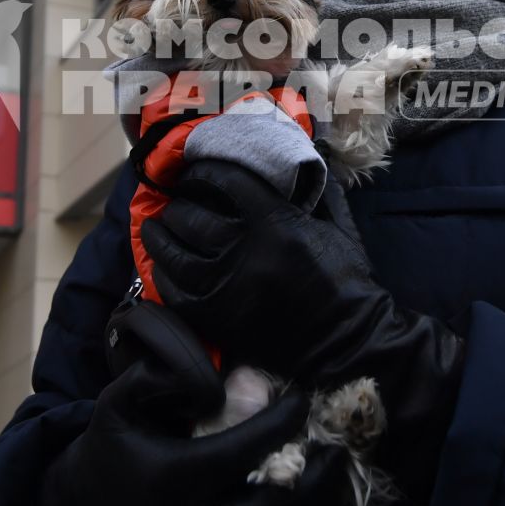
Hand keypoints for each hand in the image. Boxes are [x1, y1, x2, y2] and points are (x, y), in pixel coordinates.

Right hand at [38, 319, 348, 505]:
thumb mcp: (116, 403)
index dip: (279, 424)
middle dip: (314, 480)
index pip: (241, 450)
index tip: (301, 399)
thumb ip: (152, 379)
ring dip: (311, 502)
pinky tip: (312, 491)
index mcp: (173, 476)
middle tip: (338, 448)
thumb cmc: (110, 449)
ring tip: (335, 468)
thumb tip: (207, 381)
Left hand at [141, 161, 466, 498]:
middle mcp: (243, 251)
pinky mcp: (214, 318)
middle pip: (190, 216)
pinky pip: (172, 290)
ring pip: (172, 252)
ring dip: (161, 234)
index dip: (204, 172)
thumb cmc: (345, 280)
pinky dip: (162, 273)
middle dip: (180, 203)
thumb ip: (314, 192)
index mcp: (275, 223)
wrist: (345, 341)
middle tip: (179, 200)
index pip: (226, 182)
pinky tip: (163, 263)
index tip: (198, 172)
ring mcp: (224, 286)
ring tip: (159, 226)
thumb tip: (296, 164)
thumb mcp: (336, 226)